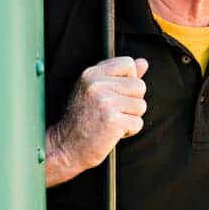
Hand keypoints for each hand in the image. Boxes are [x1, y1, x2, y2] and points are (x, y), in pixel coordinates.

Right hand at [46, 57, 147, 184]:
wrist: (66, 147)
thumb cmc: (82, 120)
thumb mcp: (95, 90)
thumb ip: (120, 75)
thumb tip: (143, 63)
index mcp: (91, 74)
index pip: (128, 63)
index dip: (128, 80)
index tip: (115, 93)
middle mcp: (97, 85)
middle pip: (139, 86)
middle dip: (132, 102)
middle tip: (112, 112)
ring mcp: (105, 102)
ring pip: (141, 105)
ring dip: (130, 118)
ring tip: (111, 122)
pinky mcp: (113, 121)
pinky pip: (137, 123)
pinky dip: (129, 131)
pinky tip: (112, 132)